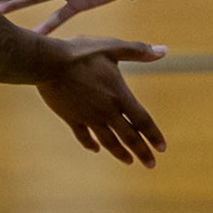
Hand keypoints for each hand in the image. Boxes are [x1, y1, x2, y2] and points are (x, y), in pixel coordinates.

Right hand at [35, 37, 167, 165]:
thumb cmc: (80, 52)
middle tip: (151, 165)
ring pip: (108, 141)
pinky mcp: (71, 117)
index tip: (162, 148)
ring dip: (120, 153)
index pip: (143, 121)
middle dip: (142, 152)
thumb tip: (164, 50)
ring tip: (129, 161)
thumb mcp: (112, 47)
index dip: (154, 135)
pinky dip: (91, 144)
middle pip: (129, 137)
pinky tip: (96, 149)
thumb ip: (138, 50)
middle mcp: (106, 111)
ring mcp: (88, 117)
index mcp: (119, 95)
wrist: (48, 62)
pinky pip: (83, 136)